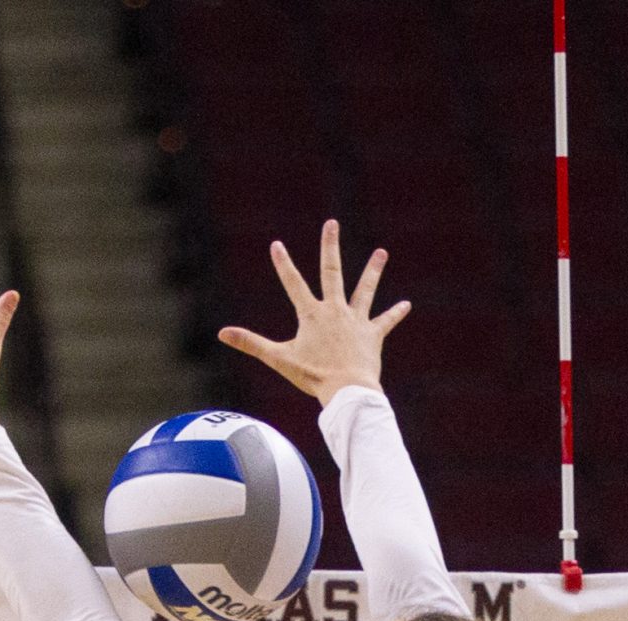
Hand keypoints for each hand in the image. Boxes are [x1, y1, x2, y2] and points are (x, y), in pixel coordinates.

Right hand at [219, 221, 409, 406]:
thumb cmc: (313, 376)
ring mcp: (356, 321)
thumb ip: (250, 343)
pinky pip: (385, 322)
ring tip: (381, 253)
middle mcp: (335, 310)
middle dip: (330, 247)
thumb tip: (221, 333)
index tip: (276, 244)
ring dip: (373, 271)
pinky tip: (406, 305)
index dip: (283, 264)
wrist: (347, 389)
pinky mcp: (372, 335)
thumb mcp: (278, 359)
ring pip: (365, 290)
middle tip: (331, 224)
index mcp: (312, 314)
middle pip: (332, 272)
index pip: (293, 284)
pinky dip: (395, 314)